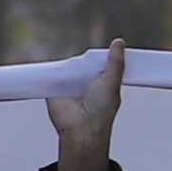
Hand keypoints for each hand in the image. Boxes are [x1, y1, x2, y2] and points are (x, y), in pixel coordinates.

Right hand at [47, 42, 128, 170]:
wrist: (81, 127)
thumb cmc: (100, 111)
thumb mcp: (112, 81)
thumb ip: (115, 62)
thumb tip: (119, 43)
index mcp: (102, 83)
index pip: (101, 65)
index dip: (102, 57)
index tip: (104, 46)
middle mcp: (86, 84)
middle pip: (84, 64)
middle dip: (84, 59)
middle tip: (86, 54)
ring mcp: (70, 86)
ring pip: (68, 68)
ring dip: (68, 63)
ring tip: (71, 60)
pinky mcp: (54, 88)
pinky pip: (53, 73)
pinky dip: (53, 67)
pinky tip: (53, 60)